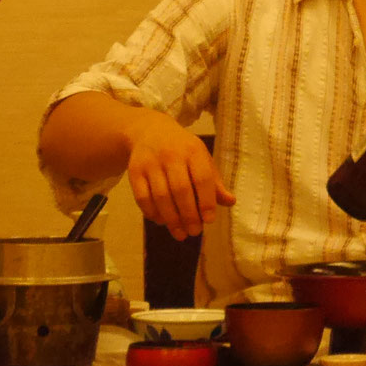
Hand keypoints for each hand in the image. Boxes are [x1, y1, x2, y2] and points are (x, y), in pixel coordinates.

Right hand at [124, 110, 235, 239]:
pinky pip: (142, 197)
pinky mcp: (134, 171)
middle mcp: (171, 154)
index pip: (202, 178)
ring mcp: (151, 163)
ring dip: (171, 219)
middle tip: (195, 232)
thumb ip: (214, 182)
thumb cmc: (182, 150)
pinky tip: (162, 221)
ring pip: (161, 196)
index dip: (206, 201)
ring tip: (181, 234)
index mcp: (193, 150)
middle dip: (189, 215)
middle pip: (180, 190)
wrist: (150, 131)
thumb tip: (230, 202)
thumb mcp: (201, 159)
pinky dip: (152, 213)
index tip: (209, 220)